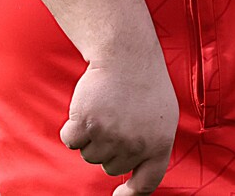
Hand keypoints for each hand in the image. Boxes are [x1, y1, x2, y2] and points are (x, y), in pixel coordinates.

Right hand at [59, 50, 178, 195]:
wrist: (126, 54)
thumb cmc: (144, 83)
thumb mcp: (163, 116)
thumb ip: (151, 145)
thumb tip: (135, 175)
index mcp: (160, 144)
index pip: (147, 182)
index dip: (131, 194)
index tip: (119, 195)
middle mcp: (136, 144)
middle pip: (109, 166)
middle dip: (109, 147)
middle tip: (116, 117)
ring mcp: (111, 135)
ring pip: (89, 155)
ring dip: (91, 136)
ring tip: (105, 109)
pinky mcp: (87, 124)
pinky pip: (71, 141)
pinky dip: (73, 128)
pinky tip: (86, 107)